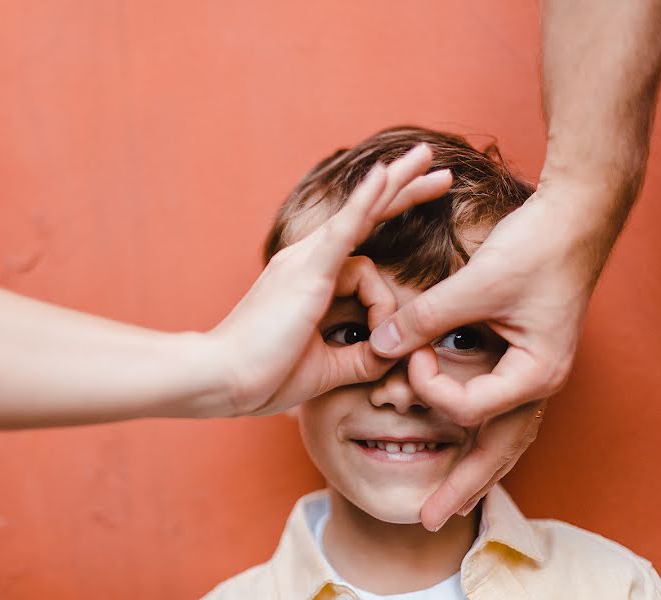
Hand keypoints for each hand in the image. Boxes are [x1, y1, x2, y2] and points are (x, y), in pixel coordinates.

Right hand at [209, 144, 452, 416]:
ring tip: (428, 157)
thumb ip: (362, 357)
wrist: (222, 380)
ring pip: (361, 214)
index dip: (390, 219)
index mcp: (310, 277)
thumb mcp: (327, 367)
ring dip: (397, 184)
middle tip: (438, 169)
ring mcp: (305, 261)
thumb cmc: (263, 374)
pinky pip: (342, 229)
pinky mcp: (307, 273)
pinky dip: (364, 202)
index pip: (360, 238)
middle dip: (403, 188)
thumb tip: (395, 352)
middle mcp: (306, 258)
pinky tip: (384, 176)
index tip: (422, 214)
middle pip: (364, 212)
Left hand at [368, 179, 615, 530]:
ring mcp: (532, 375)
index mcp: (535, 373)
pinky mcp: (521, 360)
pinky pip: (499, 410)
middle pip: (498, 450)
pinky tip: (460, 445)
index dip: (428, 384)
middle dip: (462, 484)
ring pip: (502, 437)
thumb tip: (380, 343)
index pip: (469, 407)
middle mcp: (537, 383)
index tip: (408, 350)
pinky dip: (476, 430)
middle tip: (428, 519)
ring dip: (473, 468)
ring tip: (447, 502)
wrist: (572, 218)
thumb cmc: (534, 249)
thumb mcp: (477, 284)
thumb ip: (426, 317)